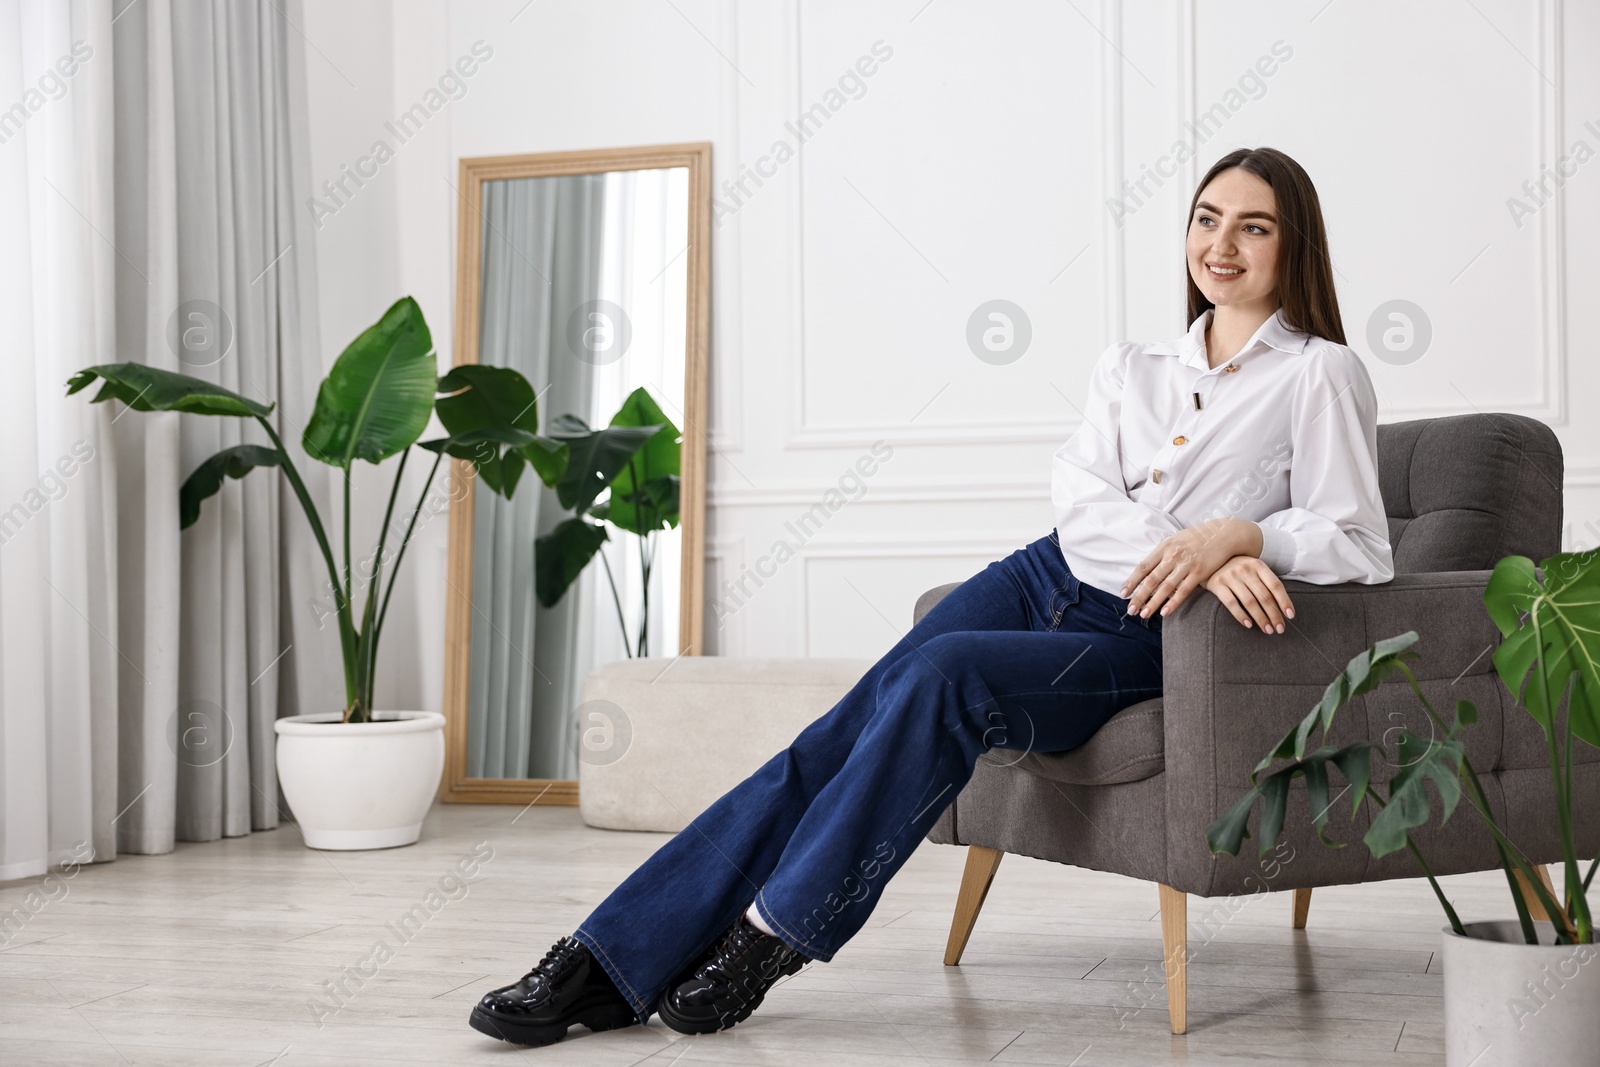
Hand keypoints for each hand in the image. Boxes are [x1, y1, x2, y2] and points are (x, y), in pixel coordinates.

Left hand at [1120, 518, 1259, 618]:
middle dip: (1139, 596)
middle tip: (1129, 610)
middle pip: (1151, 579)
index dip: (1132, 581)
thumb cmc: (1198, 538)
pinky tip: (1164, 613)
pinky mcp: (1200, 572)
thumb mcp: (1177, 540)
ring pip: (1165, 587)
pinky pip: (1184, 590)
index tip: (1123, 593)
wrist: (1224, 534)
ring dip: (1153, 603)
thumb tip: (1147, 568)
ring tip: (1143, 614)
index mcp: (1164, 546)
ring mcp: (1186, 564)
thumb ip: (1162, 553)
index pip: (1143, 566)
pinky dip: (1173, 602)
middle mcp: (1173, 555)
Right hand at [1201, 555, 1294, 632]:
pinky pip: (1231, 603)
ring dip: (1261, 618)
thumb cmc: (1237, 570)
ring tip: (1267, 630)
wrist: (1209, 560)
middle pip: (1264, 596)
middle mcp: (1245, 569)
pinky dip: (1241, 615)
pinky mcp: (1217, 584)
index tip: (1290, 616)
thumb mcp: (1252, 570)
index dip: (1284, 601)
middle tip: (1279, 629)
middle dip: (1274, 615)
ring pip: (1250, 602)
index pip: (1275, 585)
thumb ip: (1264, 583)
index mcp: (1258, 565)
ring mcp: (1230, 576)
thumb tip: (1282, 608)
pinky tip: (1248, 625)